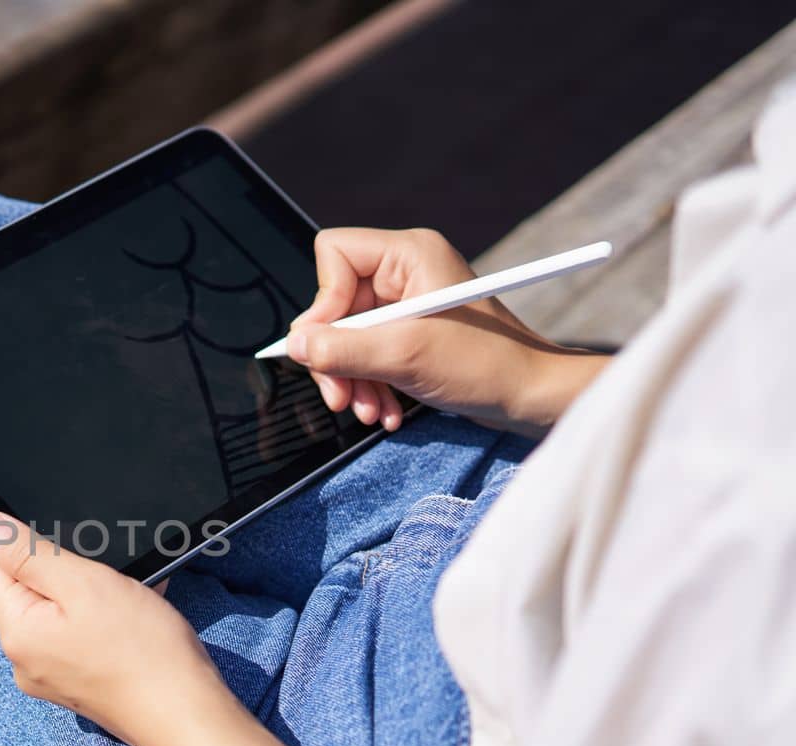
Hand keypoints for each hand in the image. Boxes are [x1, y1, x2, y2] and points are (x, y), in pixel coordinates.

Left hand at [0, 513, 239, 745]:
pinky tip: (129, 612)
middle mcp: (22, 657)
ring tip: (122, 592)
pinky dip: (95, 613)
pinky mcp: (75, 682)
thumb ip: (26, 553)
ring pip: (50, 608)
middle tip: (100, 567)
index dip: (9, 536)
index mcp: (15, 631)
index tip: (53, 534)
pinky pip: (72, 633)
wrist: (186, 716)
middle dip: (54, 564)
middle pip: (18, 587)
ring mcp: (48, 675)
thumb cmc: (142, 649)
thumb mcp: (82, 584)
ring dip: (81, 587)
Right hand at [289, 227, 606, 435]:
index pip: (333, 254)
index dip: (323, 302)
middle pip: (335, 303)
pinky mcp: (411, 332)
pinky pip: (368, 352)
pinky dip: (371, 384)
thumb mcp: (404, 356)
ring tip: (370, 412)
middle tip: (340, 398)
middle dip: (335, 356)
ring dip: (352, 378)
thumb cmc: (485, 365)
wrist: (532, 397)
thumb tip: (292, 345)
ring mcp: (408, 303)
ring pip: (347, 334)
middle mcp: (404, 271)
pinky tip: (386, 411)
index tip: (326, 347)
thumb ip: (342, 348)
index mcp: (408, 254)